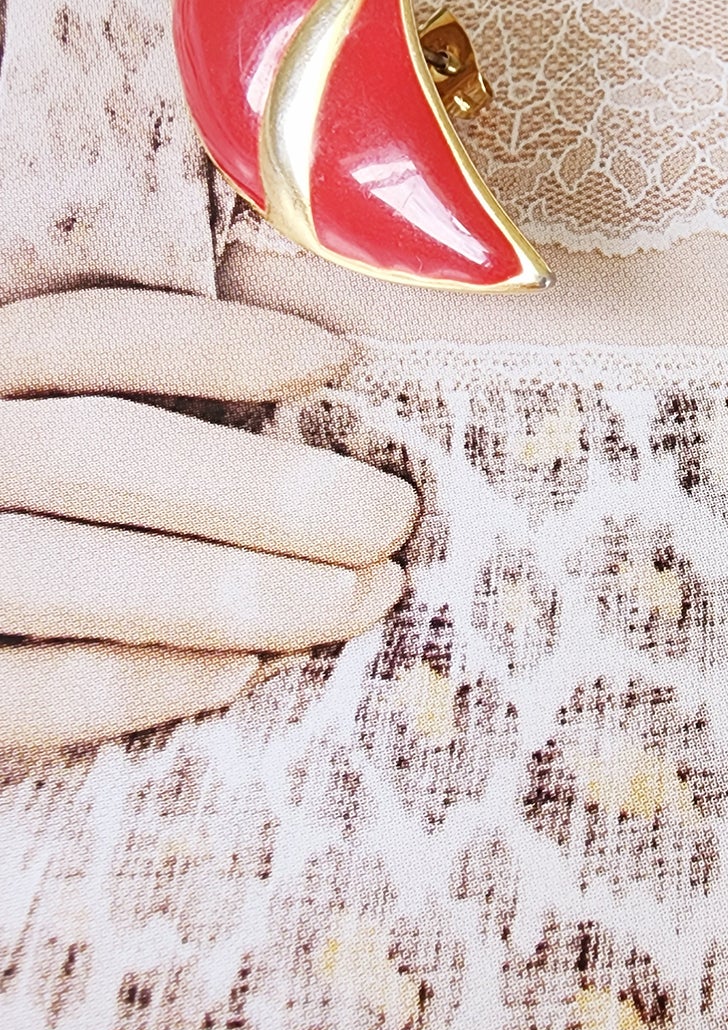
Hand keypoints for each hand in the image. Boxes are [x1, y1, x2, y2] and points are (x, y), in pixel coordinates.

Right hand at [0, 288, 416, 751]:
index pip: (81, 337)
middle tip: (390, 518)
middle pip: (96, 455)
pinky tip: (243, 672)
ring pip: (68, 571)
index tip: (339, 359)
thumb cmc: (42, 526)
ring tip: (360, 598)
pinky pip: (26, 692)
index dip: (212, 344)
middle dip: (260, 489)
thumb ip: (133, 422)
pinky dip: (137, 682)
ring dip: (230, 588)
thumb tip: (321, 385)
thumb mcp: (57, 447)